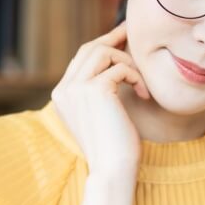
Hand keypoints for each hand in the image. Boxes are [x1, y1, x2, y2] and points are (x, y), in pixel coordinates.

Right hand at [51, 24, 151, 176]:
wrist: (113, 170)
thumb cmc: (115, 146)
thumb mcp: (102, 114)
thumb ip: (99, 90)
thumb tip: (117, 61)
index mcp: (62, 95)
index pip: (81, 58)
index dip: (103, 43)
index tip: (123, 35)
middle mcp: (64, 90)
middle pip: (90, 48)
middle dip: (114, 38)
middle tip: (135, 34)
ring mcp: (76, 88)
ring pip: (104, 52)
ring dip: (128, 63)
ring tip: (140, 84)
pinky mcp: (94, 90)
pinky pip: (120, 68)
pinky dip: (136, 77)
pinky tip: (143, 95)